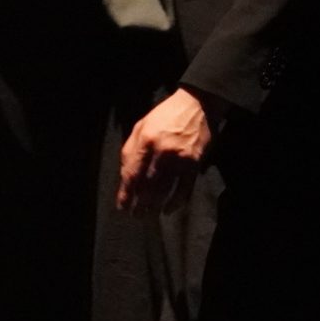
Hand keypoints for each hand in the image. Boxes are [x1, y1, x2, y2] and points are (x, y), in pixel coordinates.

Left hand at [115, 87, 223, 214]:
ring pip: (165, 190)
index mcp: (146, 140)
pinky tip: (168, 209)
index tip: (122, 206)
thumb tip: (126, 175)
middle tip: (135, 215)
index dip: (126, 193)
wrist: (197, 105)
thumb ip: (131, 149)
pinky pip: (185, 189)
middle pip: (148, 185)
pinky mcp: (195, 164)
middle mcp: (162, 152)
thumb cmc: (165, 115)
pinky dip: (176, 202)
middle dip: (139, 203)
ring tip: (147, 215)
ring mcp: (181, 159)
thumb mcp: (141, 125)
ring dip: (154, 205)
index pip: (132, 173)